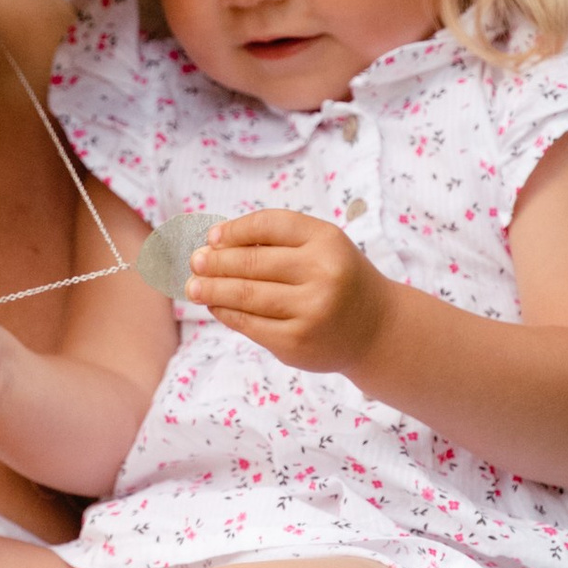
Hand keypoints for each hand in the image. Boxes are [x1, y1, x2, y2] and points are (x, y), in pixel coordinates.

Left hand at [187, 209, 388, 373]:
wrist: (375, 329)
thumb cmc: (338, 279)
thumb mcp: (322, 248)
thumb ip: (278, 241)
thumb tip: (215, 244)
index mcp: (327, 241)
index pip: (269, 225)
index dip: (234, 230)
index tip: (212, 237)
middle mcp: (322, 274)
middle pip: (252, 262)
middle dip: (215, 261)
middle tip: (194, 262)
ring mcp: (310, 311)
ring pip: (245, 294)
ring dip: (212, 289)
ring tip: (192, 286)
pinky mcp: (296, 342)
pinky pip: (249, 324)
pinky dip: (225, 313)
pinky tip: (214, 306)